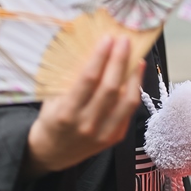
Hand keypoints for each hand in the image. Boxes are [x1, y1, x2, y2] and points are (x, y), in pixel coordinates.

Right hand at [25, 35, 144, 175]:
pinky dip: (134, 90)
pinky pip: (130, 111)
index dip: (100, 57)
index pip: (88, 80)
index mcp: (66, 113)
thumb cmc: (52, 118)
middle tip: (125, 40)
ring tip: (137, 57)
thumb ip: (70, 76)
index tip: (108, 38)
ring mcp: (102, 134)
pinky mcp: (114, 138)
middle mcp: (86, 125)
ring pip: (127, 101)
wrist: (52, 152)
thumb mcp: (52, 96)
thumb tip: (91, 45)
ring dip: (134, 76)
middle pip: (110, 88)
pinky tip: (136, 75)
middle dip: (119, 60)